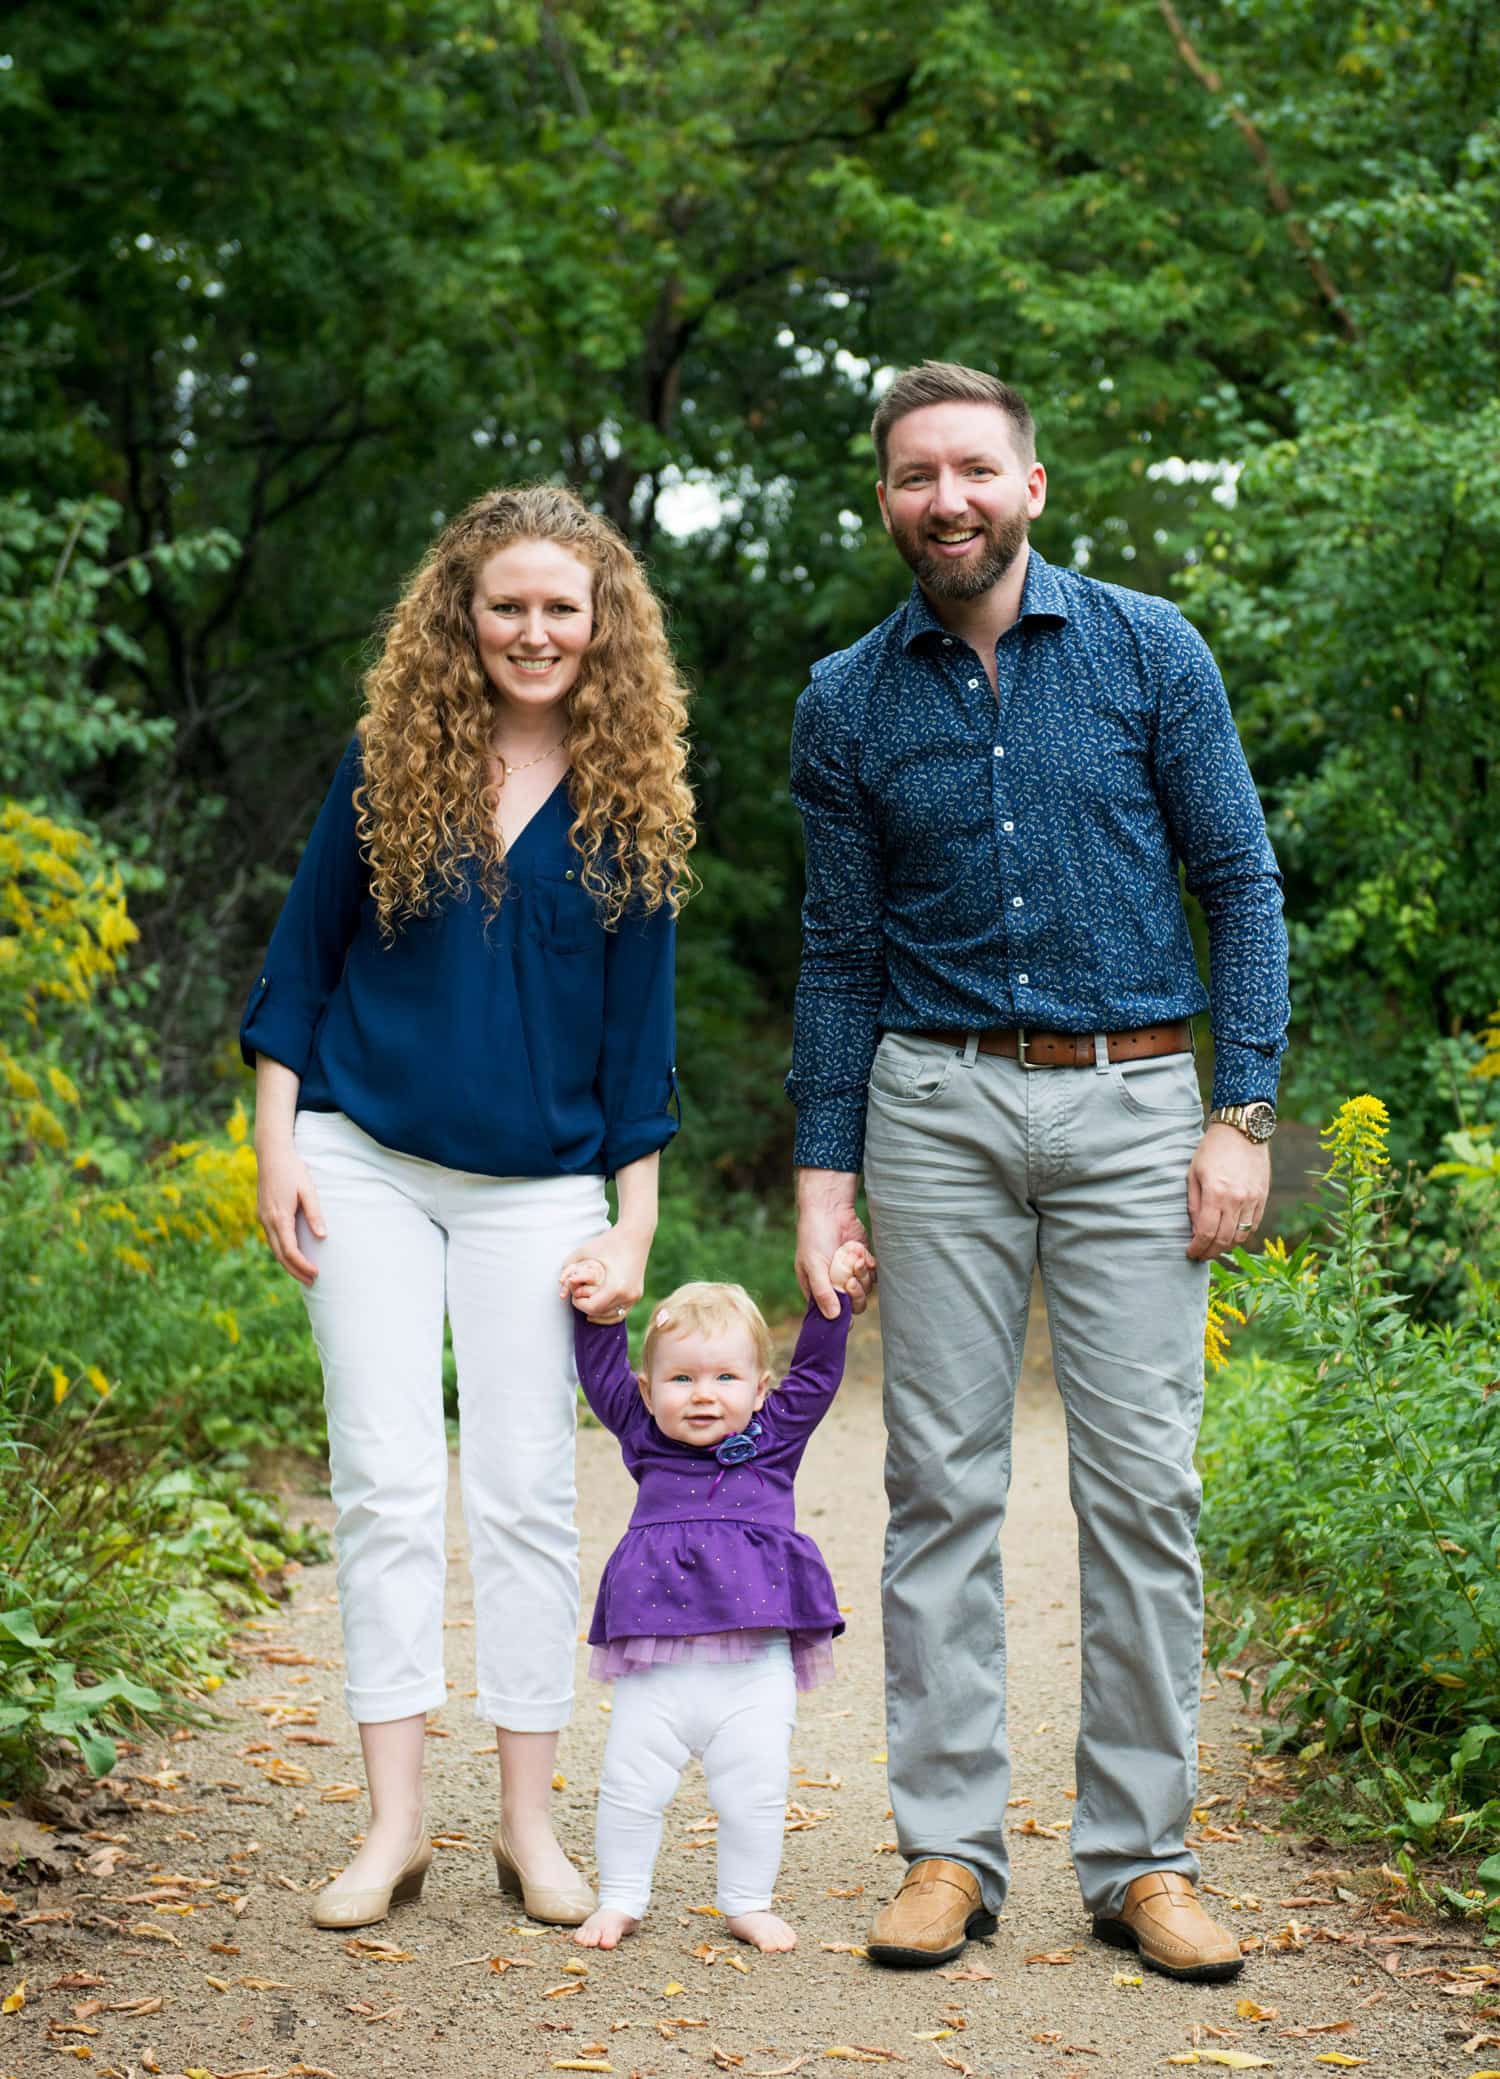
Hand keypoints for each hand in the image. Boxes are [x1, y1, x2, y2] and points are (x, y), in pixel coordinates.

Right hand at [255, 1137, 325, 1285]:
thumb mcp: (308, 1190)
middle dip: (295, 1271)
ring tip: (304, 1274)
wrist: (272, 1154)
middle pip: (280, 1255)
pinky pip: (272, 1239)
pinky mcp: (263, 1214)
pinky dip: (282, 1252)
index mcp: (279, 1217)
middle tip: (312, 1282)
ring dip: (288, 1263)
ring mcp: (263, 1218)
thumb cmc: (293, 1169)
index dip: (302, 1265)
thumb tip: (322, 1236)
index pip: (290, 1250)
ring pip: (274, 1249)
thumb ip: (314, 1213)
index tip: (316, 1273)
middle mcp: (267, 1220)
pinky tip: (293, 1255)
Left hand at [560, 1227, 649, 1322]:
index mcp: (616, 1287)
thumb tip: (561, 1281)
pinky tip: (598, 1307)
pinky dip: (609, 1312)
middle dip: (586, 1307)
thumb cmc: (609, 1241)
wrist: (636, 1234)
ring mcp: (634, 1296)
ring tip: (586, 1303)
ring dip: (597, 1312)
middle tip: (578, 1296)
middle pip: (601, 1313)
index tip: (574, 1294)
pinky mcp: (637, 1294)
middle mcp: (627, 1295)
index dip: (579, 1304)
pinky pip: (621, 1312)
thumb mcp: (585, 1251)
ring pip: (611, 1316)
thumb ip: (569, 1266)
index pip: (592, 1308)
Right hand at [796, 1170, 873, 1320]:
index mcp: (817, 1290)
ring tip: (855, 1258)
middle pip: (854, 1305)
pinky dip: (869, 1266)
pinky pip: (872, 1274)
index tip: (848, 1315)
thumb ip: (822, 1291)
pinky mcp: (862, 1263)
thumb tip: (834, 1317)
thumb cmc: (814, 1237)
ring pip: (866, 1290)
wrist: (829, 1210)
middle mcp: (834, 1285)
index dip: (841, 1318)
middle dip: (856, 1294)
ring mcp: (849, 1274)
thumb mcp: (813, 1265)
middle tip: (851, 1280)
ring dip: (862, 1276)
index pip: (830, 1315)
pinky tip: (861, 1253)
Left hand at [1186, 1123, 1270, 1259]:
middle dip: (1211, 1252)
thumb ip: (1194, 1204)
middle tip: (1201, 1255)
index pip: (1206, 1233)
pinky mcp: (1263, 1197)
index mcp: (1215, 1194)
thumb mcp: (1193, 1174)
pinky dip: (1242, 1235)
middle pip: (1224, 1240)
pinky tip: (1231, 1235)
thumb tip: (1196, 1231)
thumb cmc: (1212, 1150)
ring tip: (1215, 1247)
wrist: (1242, 1131)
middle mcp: (1236, 1200)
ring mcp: (1253, 1200)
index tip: (1191, 1253)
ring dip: (1227, 1246)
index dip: (1198, 1248)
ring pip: (1241, 1236)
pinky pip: (1254, 1225)